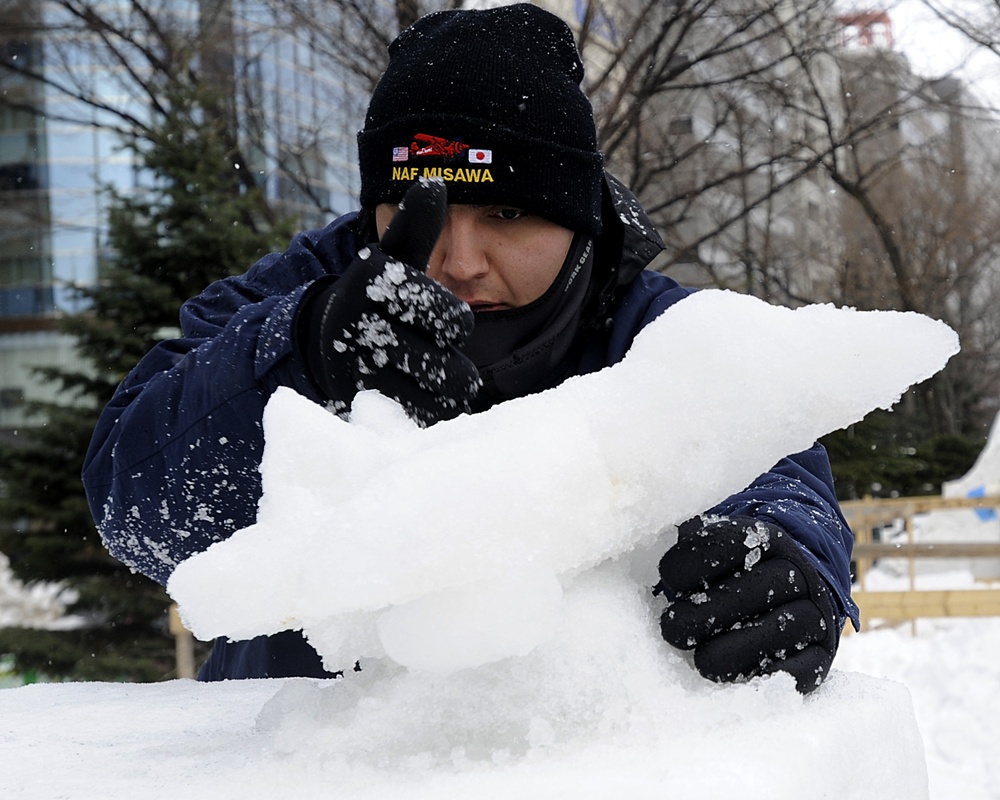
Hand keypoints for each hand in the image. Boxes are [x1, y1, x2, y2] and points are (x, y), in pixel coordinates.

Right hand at [297, 179, 479, 425]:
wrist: (320, 341)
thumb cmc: (373, 297)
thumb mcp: (390, 260)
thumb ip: (415, 228)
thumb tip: (434, 182)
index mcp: (376, 279)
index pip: (454, 319)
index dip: (453, 322)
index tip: (436, 318)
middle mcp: (361, 322)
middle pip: (453, 363)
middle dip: (450, 358)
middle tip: (432, 350)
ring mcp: (359, 369)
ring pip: (443, 395)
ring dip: (443, 385)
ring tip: (428, 372)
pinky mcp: (361, 404)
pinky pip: (422, 418)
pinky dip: (425, 409)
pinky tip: (413, 393)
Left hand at [657, 516, 839, 693]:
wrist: (791, 589)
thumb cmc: (730, 572)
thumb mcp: (709, 547)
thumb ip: (683, 544)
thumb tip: (637, 530)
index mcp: (763, 537)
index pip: (729, 544)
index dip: (693, 562)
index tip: (667, 579)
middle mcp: (795, 570)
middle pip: (757, 588)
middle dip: (708, 612)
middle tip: (672, 628)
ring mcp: (814, 611)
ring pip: (783, 628)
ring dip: (738, 648)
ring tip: (702, 660)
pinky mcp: (822, 653)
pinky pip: (805, 667)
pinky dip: (773, 675)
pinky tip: (740, 679)